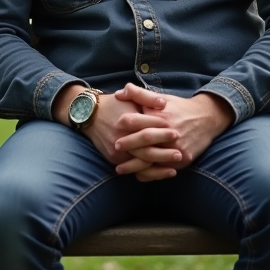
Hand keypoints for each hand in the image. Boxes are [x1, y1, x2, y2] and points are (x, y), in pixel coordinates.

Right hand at [52, 84, 177, 168]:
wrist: (89, 115)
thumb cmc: (113, 104)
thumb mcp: (128, 96)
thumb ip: (146, 97)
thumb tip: (163, 103)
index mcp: (125, 120)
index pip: (147, 126)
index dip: (162, 128)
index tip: (176, 129)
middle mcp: (120, 137)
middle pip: (145, 148)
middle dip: (164, 151)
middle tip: (180, 153)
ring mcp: (116, 150)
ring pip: (140, 163)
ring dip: (159, 166)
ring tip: (175, 166)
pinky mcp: (114, 159)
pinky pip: (133, 169)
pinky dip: (149, 173)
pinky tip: (161, 172)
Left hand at [114, 84, 234, 178]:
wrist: (207, 118)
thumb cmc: (178, 107)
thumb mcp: (160, 97)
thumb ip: (138, 94)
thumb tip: (119, 95)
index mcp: (162, 116)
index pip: (140, 120)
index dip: (126, 123)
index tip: (114, 126)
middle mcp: (170, 132)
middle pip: (145, 140)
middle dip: (128, 144)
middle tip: (115, 147)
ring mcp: (177, 148)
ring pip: (153, 159)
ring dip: (134, 166)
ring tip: (119, 168)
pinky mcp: (184, 159)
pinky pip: (164, 170)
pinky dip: (150, 174)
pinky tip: (138, 175)